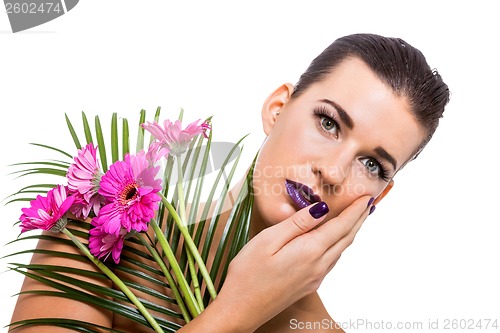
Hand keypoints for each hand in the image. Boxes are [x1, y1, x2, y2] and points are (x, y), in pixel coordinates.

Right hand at [179, 195, 372, 332]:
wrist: (241, 309)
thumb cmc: (248, 274)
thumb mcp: (268, 240)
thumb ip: (297, 223)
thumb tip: (321, 208)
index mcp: (310, 251)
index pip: (341, 226)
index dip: (356, 210)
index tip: (367, 196)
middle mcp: (318, 266)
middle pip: (346, 238)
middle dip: (359, 219)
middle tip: (369, 203)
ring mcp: (315, 277)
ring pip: (340, 250)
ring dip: (351, 232)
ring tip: (356, 218)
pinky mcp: (308, 284)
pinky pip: (331, 260)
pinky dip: (340, 245)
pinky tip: (335, 241)